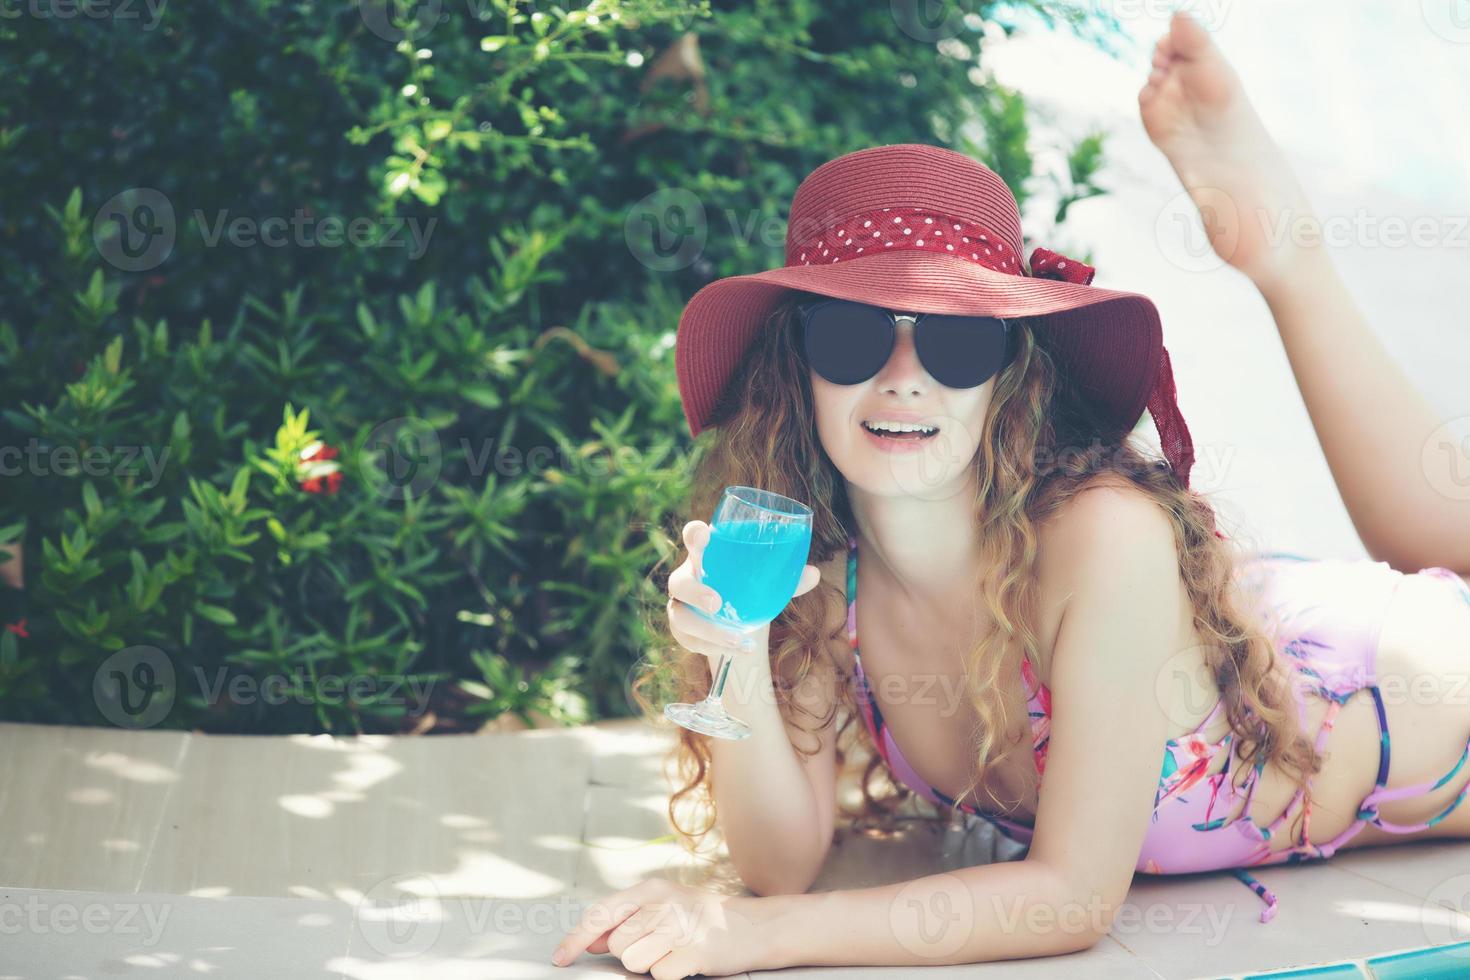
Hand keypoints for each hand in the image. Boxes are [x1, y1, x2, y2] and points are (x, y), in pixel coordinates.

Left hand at [552, 878, 778, 976]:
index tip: (560, 958)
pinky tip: (686, 961)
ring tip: (673, 951)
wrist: (752, 927)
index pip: (601, 913)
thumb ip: (624, 920)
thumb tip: (588, 941)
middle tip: (659, 943)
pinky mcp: (693, 953)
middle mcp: (662, 904)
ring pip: (633, 962)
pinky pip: (660, 976)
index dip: (575, 938)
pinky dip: (670, 974)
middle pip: (616, 944)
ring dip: (650, 964)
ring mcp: (679, 928)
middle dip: (630, 952)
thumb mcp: (661, 908)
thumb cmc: (701, 918)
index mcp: (650, 889)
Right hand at [667, 520, 819, 659]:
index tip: (704, 534)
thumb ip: (787, 577)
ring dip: (710, 631)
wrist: (734, 620)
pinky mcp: (681, 631)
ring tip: (740, 640)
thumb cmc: (747, 590)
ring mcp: (680, 607)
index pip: (693, 538)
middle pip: (679, 582)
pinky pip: (690, 641)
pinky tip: (736, 651)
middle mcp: (687, 579)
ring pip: (682, 618)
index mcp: (706, 557)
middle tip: (716, 603)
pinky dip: (714, 648)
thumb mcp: (766, 583)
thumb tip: (814, 573)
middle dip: (695, 592)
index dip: (694, 534)